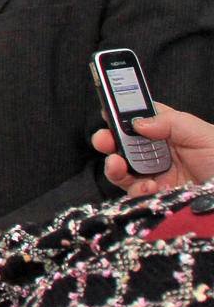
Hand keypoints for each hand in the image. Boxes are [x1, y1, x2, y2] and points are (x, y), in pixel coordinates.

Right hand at [95, 102, 213, 196]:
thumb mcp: (203, 134)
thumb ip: (170, 122)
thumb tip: (138, 122)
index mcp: (172, 132)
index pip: (142, 117)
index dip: (122, 112)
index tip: (107, 108)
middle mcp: (161, 153)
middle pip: (124, 144)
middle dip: (108, 139)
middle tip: (103, 140)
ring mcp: (157, 176)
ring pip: (122, 170)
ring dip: (115, 166)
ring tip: (118, 164)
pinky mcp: (156, 198)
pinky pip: (134, 194)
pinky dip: (135, 190)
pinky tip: (149, 187)